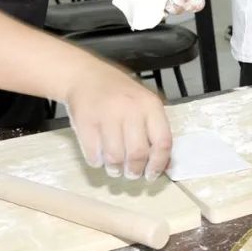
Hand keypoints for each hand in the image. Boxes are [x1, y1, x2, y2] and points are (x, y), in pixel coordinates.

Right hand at [63, 60, 171, 179]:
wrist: (85, 76)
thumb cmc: (118, 94)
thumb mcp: (143, 104)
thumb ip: (155, 131)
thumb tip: (166, 165)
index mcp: (150, 105)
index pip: (163, 142)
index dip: (159, 163)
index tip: (152, 174)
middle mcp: (130, 109)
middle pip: (138, 154)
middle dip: (135, 171)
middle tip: (131, 173)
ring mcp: (107, 115)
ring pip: (115, 159)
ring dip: (115, 170)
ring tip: (115, 166)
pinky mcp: (85, 123)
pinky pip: (94, 156)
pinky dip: (97, 162)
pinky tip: (99, 155)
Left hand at [124, 0, 204, 13]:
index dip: (195, 4)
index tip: (187, 5)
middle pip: (180, 9)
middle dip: (173, 7)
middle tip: (165, 0)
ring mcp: (161, 2)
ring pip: (164, 13)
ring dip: (157, 9)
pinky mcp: (149, 5)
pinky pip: (149, 14)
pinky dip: (146, 11)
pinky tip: (142, 2)